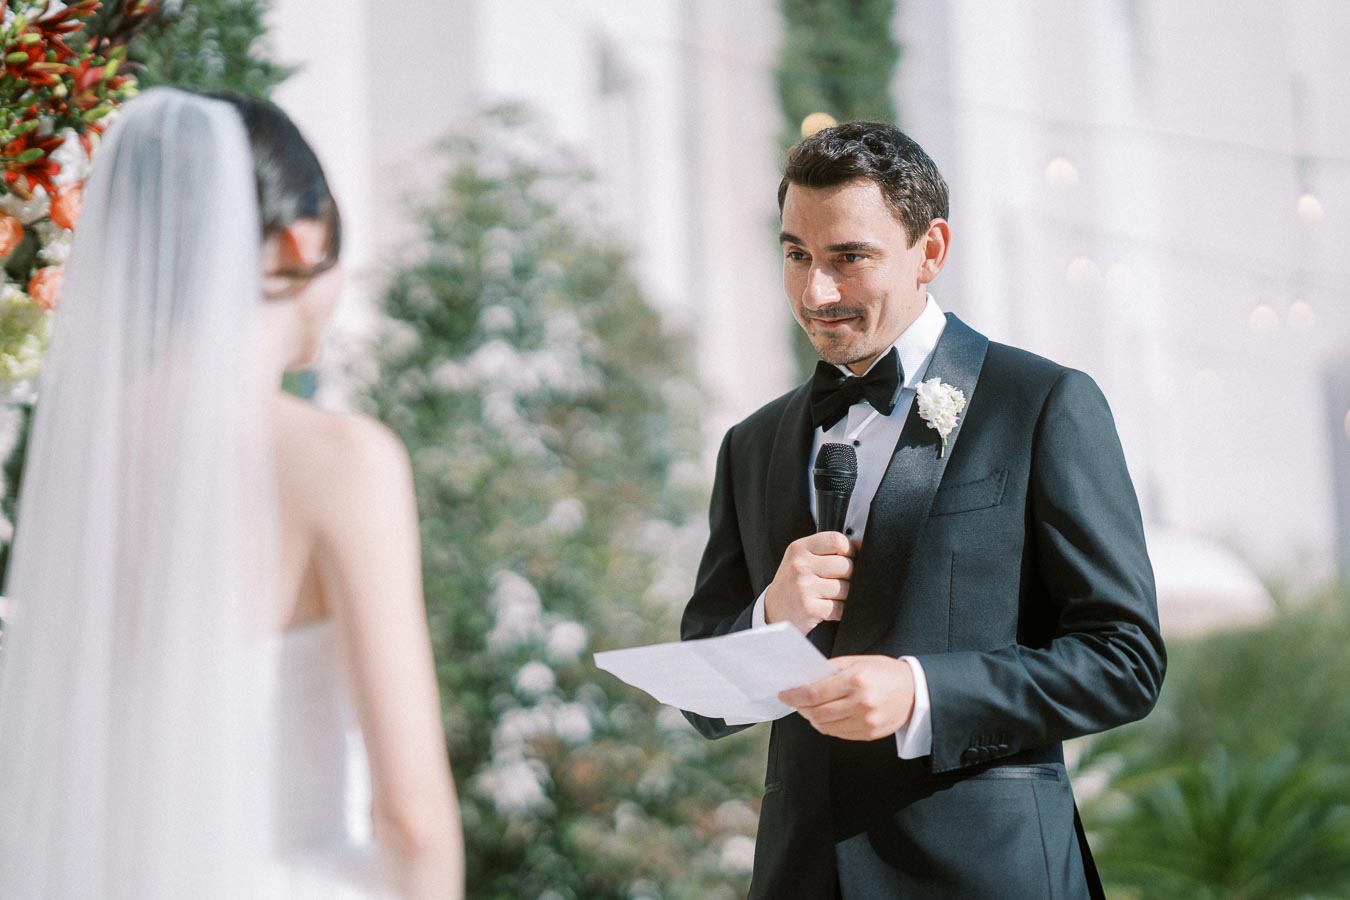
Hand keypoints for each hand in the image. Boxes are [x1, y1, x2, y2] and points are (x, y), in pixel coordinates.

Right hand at [763, 531, 853, 634]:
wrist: (771, 615)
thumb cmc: (791, 586)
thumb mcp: (802, 561)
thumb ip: (827, 551)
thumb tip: (861, 545)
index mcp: (798, 549)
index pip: (837, 540)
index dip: (849, 550)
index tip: (847, 559)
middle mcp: (799, 565)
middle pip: (846, 565)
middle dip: (848, 577)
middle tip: (835, 583)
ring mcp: (803, 586)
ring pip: (846, 588)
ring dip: (843, 596)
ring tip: (828, 597)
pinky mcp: (809, 608)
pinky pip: (840, 608)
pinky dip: (838, 612)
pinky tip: (826, 610)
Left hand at [778, 655, 914, 740]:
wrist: (917, 692)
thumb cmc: (885, 672)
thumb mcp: (859, 661)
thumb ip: (832, 669)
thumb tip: (806, 678)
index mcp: (856, 680)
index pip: (815, 693)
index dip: (794, 696)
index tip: (784, 695)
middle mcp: (860, 703)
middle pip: (817, 713)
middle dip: (801, 708)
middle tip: (795, 702)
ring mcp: (866, 721)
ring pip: (825, 726)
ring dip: (812, 718)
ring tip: (810, 709)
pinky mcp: (869, 734)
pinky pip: (838, 734)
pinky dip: (827, 726)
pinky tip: (826, 716)